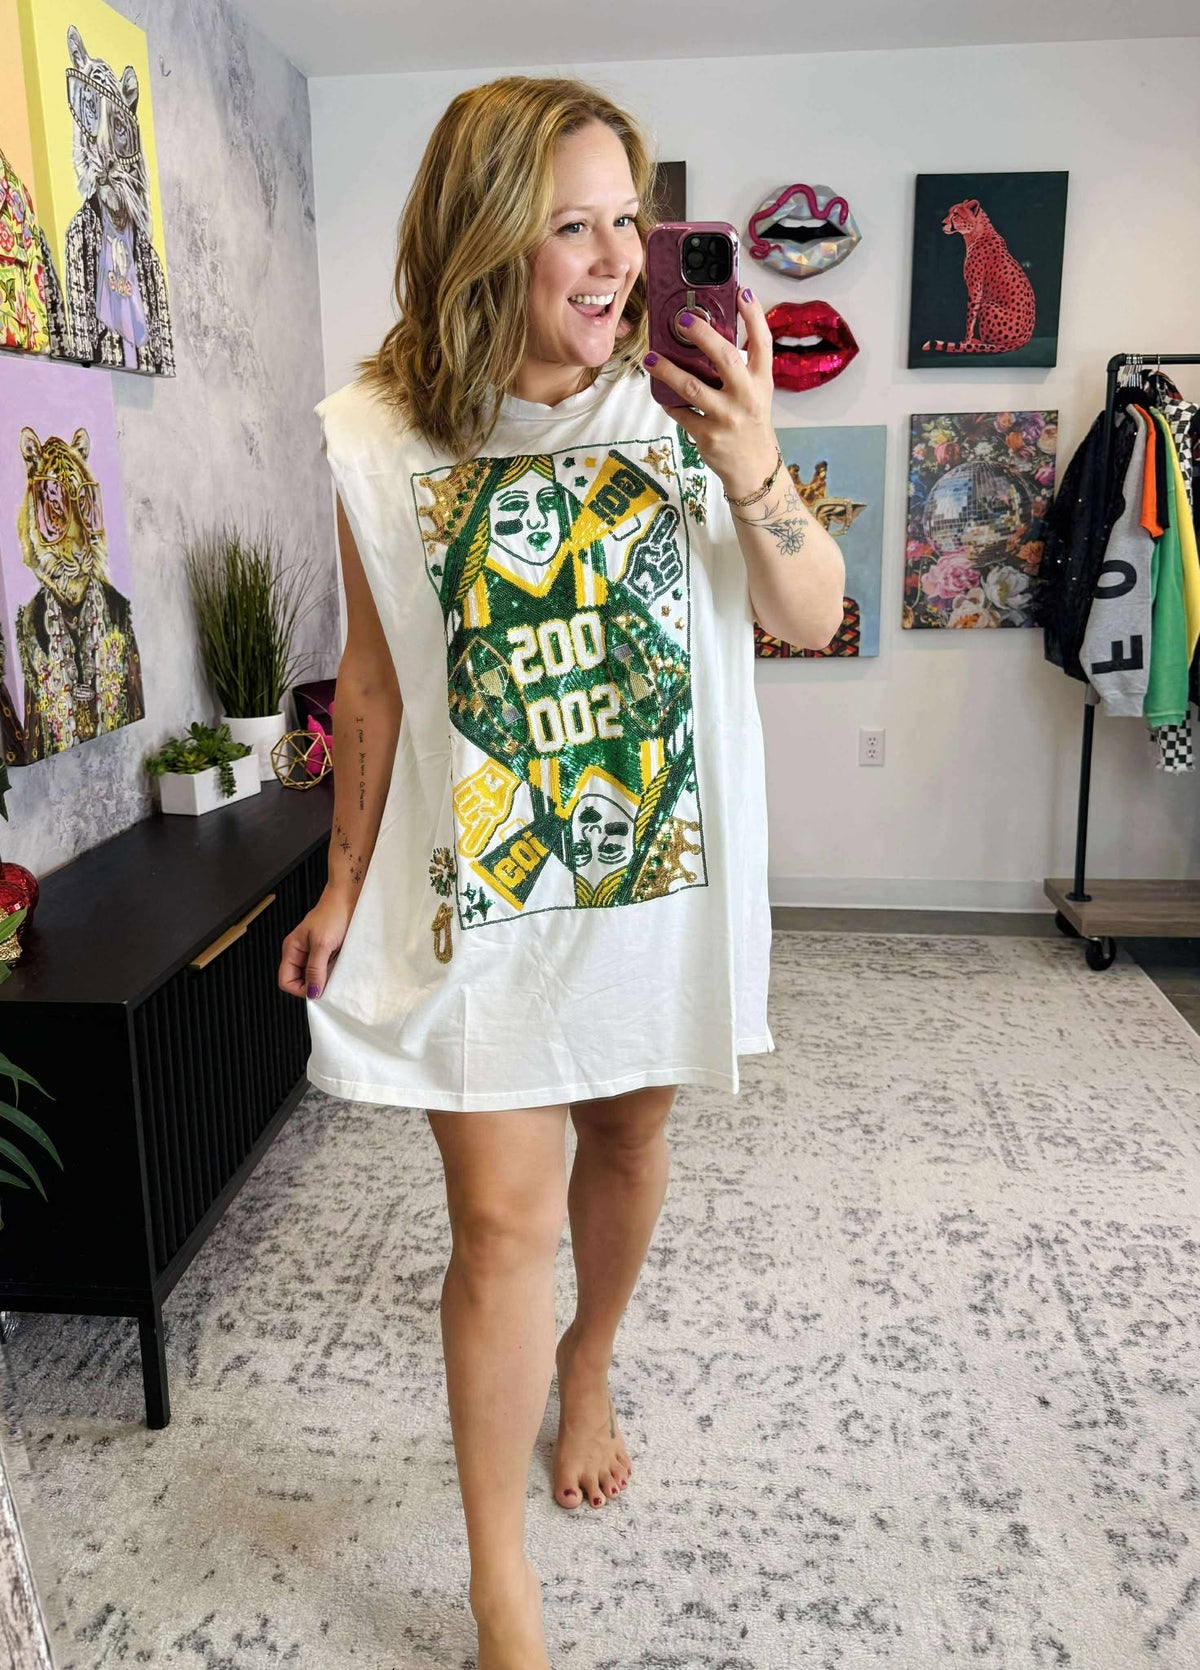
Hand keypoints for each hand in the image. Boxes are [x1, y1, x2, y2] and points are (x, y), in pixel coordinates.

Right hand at [278, 885, 355, 999]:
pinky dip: (333, 972)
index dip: (299, 989)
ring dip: (325, 979)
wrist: (350, 898)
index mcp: (292, 949)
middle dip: (313, 985)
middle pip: (299, 981)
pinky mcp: (327, 951)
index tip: (317, 991)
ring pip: (314, 976)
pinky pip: (326, 969)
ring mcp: (314, 952)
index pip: (286, 980)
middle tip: (329, 983)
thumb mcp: (322, 944)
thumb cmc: (334, 913)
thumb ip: (315, 969)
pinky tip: (340, 967)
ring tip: (336, 972)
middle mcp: (300, 952)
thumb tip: (312, 992)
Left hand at [644, 287, 778, 499]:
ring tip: (650, 358)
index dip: (754, 315)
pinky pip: (681, 413)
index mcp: (762, 381)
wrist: (754, 469)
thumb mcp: (755, 392)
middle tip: (681, 319)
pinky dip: (668, 401)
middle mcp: (747, 396)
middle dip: (703, 336)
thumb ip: (739, 367)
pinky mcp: (708, 436)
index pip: (763, 341)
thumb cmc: (750, 422)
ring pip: (693, 388)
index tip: (741, 291)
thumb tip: (708, 334)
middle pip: (726, 358)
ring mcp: (727, 417)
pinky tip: (660, 391)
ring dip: (668, 371)